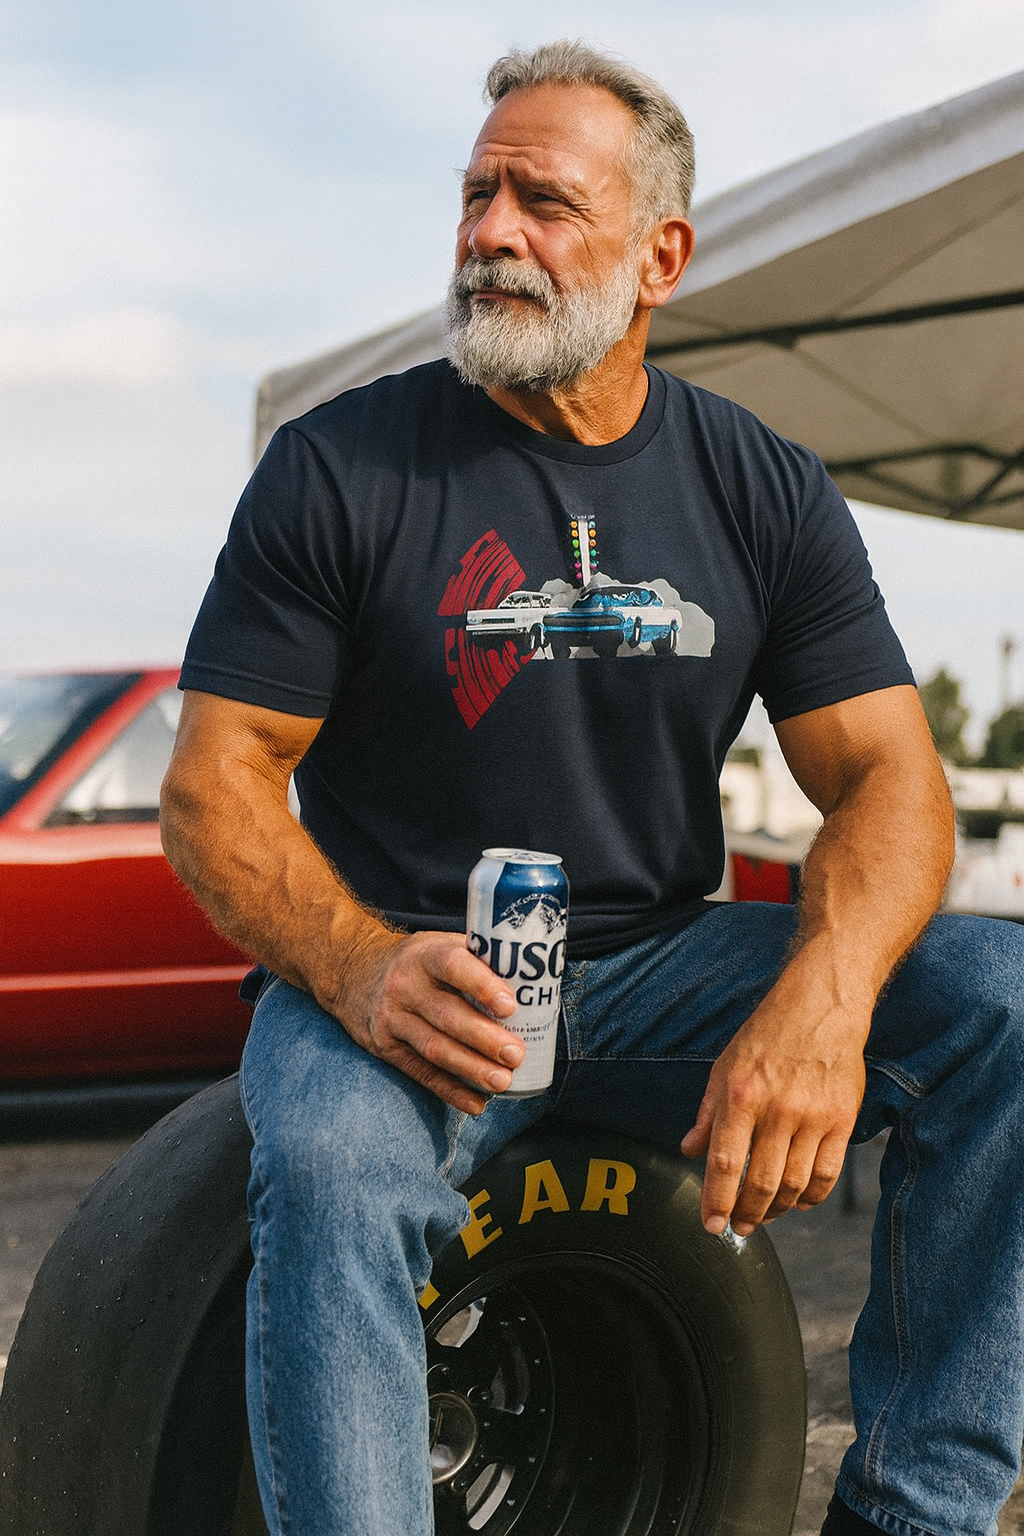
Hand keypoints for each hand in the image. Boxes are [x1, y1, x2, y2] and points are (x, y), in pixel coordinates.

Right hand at [325, 928, 525, 1114]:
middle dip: (484, 1039)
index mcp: (424, 955)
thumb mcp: (438, 944)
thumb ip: (477, 959)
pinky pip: (420, 1073)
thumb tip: (534, 980)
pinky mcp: (385, 1047)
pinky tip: (476, 1103)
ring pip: (433, 1048)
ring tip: (502, 1082)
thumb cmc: (415, 960)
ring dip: (470, 1068)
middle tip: (516, 1055)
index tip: (510, 1006)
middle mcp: (404, 986)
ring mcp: (391, 1019)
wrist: (352, 972)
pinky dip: (450, 1091)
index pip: (454, 965)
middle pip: (446, 1016)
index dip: (482, 985)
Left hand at [679, 984, 866, 1236]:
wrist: (821, 1006)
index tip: (712, 1225)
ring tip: (765, 1214)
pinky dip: (812, 1196)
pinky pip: (827, 1174)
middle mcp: (777, 1109)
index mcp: (741, 1094)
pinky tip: (799, 1199)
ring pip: (795, 1186)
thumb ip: (707, 1113)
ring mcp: (813, 1116)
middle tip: (740, 1226)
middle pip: (761, 1183)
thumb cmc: (768, 1035)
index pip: (725, 1162)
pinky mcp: (843, 1120)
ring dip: (777, 1209)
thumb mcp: (725, 1066)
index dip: (716, 1200)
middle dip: (747, 1214)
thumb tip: (689, 1150)